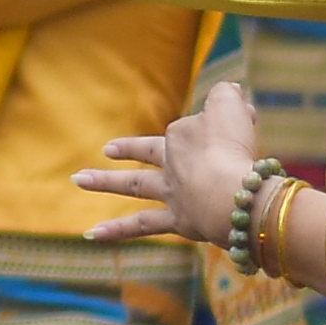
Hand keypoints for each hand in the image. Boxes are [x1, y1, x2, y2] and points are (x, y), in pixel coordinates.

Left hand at [75, 82, 263, 247]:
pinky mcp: (176, 221)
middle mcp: (172, 163)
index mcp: (182, 136)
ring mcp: (171, 192)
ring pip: (135, 186)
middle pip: (149, 151)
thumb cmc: (233, 148)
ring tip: (78, 180)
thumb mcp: (232, 108)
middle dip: (128, 149)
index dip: (222, 125)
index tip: (247, 122)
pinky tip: (92, 234)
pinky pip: (142, 226)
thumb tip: (228, 90)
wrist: (231, 193)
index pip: (196, 127)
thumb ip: (226, 95)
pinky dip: (117, 231)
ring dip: (104, 182)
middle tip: (107, 149)